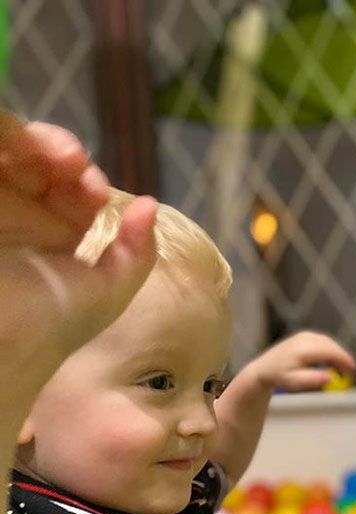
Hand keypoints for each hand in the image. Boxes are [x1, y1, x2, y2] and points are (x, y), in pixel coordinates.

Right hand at [0, 112, 156, 392]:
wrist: (7, 342)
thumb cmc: (54, 325)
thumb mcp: (108, 291)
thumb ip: (137, 252)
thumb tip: (150, 204)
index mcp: (52, 230)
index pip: (67, 181)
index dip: (82, 176)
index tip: (95, 192)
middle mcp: (19, 213)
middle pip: (36, 156)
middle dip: (59, 151)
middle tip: (74, 165)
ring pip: (9, 147)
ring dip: (33, 141)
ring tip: (58, 158)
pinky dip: (7, 139)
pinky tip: (27, 154)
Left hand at [248, 331, 355, 391]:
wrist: (264, 368)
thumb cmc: (279, 377)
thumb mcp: (294, 383)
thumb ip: (312, 379)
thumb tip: (330, 377)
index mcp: (302, 350)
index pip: (329, 351)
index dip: (343, 359)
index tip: (353, 368)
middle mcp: (304, 339)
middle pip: (331, 345)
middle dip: (342, 358)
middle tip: (348, 373)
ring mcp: (304, 335)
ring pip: (328, 343)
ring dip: (336, 355)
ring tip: (339, 372)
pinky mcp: (305, 336)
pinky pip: (323, 342)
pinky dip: (330, 351)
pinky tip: (330, 364)